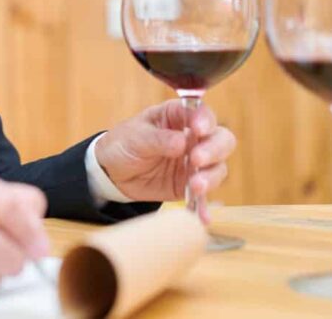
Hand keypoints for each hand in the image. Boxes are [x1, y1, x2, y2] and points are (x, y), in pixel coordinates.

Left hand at [94, 99, 235, 222]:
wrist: (111, 172)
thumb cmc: (123, 144)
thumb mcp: (136, 137)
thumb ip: (159, 139)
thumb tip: (181, 143)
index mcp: (178, 116)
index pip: (201, 113)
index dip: (205, 120)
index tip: (199, 130)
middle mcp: (192, 137)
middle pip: (220, 139)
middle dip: (213, 149)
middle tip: (196, 159)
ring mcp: (194, 162)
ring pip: (218, 166)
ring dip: (211, 177)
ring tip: (195, 186)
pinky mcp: (190, 184)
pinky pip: (204, 195)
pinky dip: (204, 205)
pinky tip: (203, 217)